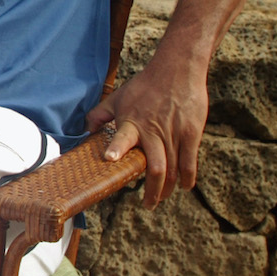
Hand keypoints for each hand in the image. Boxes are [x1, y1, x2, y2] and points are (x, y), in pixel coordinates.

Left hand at [85, 49, 207, 208]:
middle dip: (153, 191)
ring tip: (162, 198)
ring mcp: (174, 133)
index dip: (117, 148)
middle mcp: (152, 131)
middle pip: (155, 167)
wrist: (177, 70)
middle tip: (148, 205)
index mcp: (131, 122)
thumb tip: (85, 130)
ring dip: (168, 188)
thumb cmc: (144, 85)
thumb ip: (99, 115)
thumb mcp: (117, 97)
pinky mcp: (191, 133)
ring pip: (173, 169)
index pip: (122, 137)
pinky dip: (188, 177)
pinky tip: (185, 187)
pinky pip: (190, 161)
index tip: (110, 158)